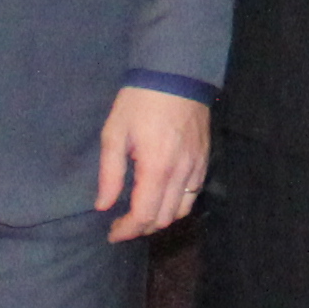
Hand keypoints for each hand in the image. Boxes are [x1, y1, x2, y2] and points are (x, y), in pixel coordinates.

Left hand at [95, 84, 211, 244]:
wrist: (176, 74)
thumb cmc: (139, 102)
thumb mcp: (114, 133)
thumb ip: (110, 174)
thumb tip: (103, 205)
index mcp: (156, 168)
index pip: (144, 215)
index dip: (127, 230)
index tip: (112, 233)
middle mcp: (181, 173)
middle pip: (163, 219)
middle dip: (141, 228)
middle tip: (122, 224)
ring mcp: (197, 167)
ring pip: (181, 211)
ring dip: (160, 219)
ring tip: (141, 214)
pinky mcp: (204, 160)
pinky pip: (193, 195)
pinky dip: (177, 205)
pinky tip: (161, 198)